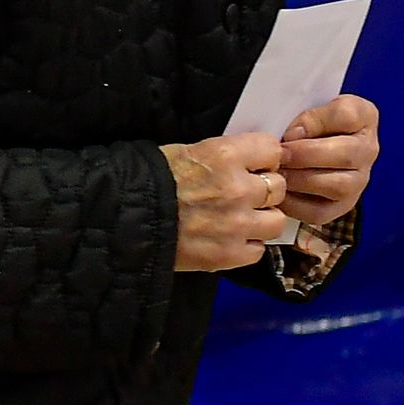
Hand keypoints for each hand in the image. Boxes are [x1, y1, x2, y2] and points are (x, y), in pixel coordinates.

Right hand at [162, 133, 289, 272]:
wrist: (125, 219)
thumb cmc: (151, 180)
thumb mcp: (187, 152)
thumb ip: (224, 157)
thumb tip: (250, 161)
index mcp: (225, 156)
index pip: (272, 149)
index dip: (264, 158)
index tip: (254, 165)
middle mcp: (238, 189)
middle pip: (278, 186)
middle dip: (264, 190)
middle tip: (244, 195)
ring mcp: (237, 225)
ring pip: (277, 221)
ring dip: (261, 220)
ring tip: (241, 220)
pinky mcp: (230, 254)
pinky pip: (258, 250)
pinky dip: (247, 246)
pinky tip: (229, 239)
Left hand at [276, 94, 377, 224]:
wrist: (312, 148)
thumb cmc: (308, 124)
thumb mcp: (309, 105)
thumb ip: (305, 115)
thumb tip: (291, 136)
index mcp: (363, 116)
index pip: (347, 115)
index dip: (316, 122)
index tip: (291, 130)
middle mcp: (367, 149)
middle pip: (345, 154)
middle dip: (306, 155)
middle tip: (279, 155)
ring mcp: (359, 180)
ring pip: (337, 186)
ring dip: (301, 180)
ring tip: (278, 173)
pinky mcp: (342, 206)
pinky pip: (322, 212)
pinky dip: (296, 205)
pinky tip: (279, 193)